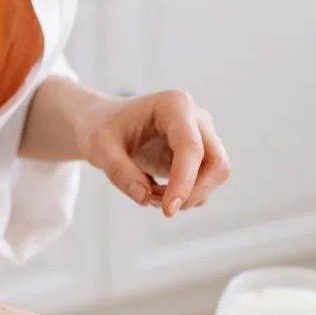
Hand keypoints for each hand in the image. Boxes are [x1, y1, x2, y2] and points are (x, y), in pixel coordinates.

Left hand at [76, 89, 229, 216]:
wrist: (104, 124)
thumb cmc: (102, 128)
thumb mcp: (98, 147)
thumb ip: (118, 171)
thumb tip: (144, 198)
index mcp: (174, 105)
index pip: (191, 146)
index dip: (184, 181)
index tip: (168, 209)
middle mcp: (196, 118)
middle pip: (217, 163)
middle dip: (193, 192)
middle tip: (160, 207)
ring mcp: (202, 136)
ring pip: (216, 175)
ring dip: (188, 196)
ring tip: (149, 194)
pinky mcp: (201, 156)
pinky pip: (205, 184)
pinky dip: (185, 196)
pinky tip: (157, 191)